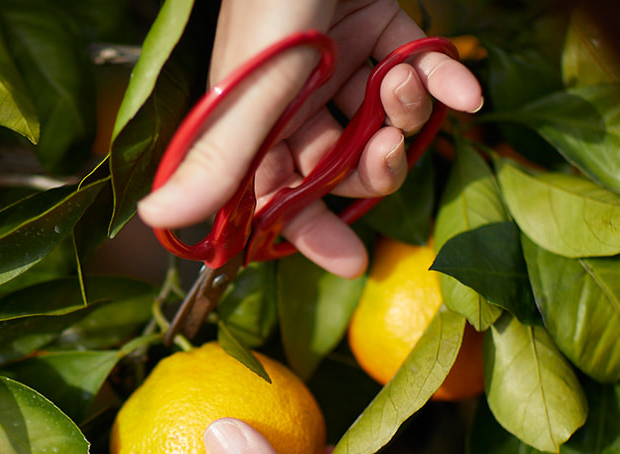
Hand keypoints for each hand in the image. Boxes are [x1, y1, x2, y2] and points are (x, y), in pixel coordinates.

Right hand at [136, 0, 482, 277]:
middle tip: (385, 146)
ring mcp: (338, 60)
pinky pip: (415, 68)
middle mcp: (294, 96)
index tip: (353, 261)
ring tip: (406, 86)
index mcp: (254, 117)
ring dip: (405, 113)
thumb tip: (156, 219)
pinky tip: (463, 87)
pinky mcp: (377, 25)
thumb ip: (220, 157)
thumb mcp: (253, 82)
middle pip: (339, 163)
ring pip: (379, 119)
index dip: (312, 229)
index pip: (278, 193)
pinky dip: (445, 80)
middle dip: (370, 166)